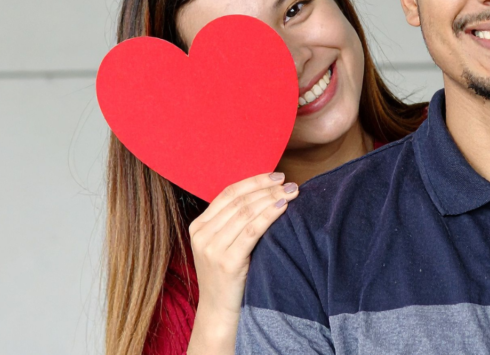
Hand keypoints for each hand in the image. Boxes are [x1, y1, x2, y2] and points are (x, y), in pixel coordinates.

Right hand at [186, 172, 298, 353]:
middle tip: (289, 182)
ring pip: (246, 212)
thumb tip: (262, 194)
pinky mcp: (227, 263)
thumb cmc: (227, 279)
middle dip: (267, 188)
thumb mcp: (221, 246)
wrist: (219, 314)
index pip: (228, 193)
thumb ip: (231, 223)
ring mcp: (212, 249)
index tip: (276, 175)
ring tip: (291, 192)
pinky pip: (252, 231)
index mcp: (198, 226)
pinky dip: (269, 215)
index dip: (254, 181)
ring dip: (272, 198)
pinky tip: (283, 207)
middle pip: (239, 200)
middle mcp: (202, 235)